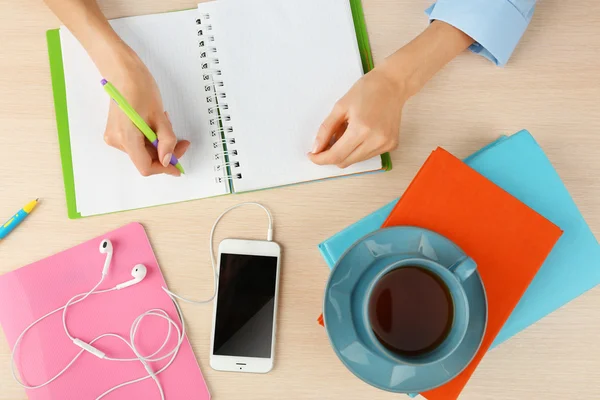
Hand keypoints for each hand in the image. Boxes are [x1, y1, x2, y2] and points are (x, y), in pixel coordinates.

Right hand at [102, 50, 189, 176]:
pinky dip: (150, 136)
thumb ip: (166, 140)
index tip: (178, 165)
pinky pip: (138, 141)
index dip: (164, 168)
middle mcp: (116, 141)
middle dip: (165, 151)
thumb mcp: (159, 116)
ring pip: (143, 150)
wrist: (122, 71)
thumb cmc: (140, 88)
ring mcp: (114, 136)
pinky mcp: (117, 131)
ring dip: (159, 141)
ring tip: (163, 121)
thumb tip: (168, 161)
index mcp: (125, 137)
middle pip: (145, 158)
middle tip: (181, 140)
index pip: (146, 166)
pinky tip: (154, 122)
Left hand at [308, 65, 404, 167]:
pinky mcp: (391, 145)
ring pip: (355, 160)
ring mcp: (385, 145)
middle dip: (330, 157)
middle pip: (345, 162)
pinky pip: (367, 155)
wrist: (392, 85)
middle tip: (324, 145)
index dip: (321, 159)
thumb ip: (326, 130)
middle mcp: (375, 141)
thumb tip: (316, 149)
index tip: (312, 155)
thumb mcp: (340, 107)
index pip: (336, 155)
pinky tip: (359, 134)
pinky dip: (357, 150)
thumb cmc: (366, 90)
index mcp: (361, 129)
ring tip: (345, 134)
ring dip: (344, 153)